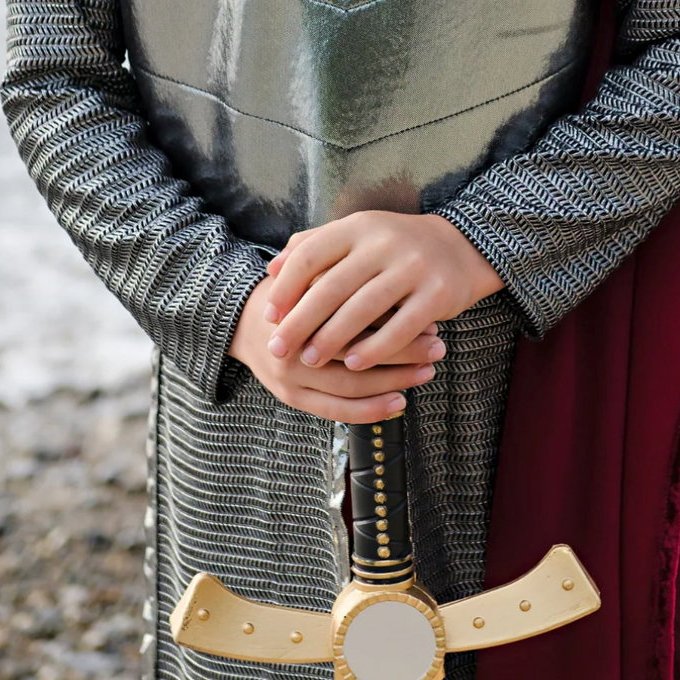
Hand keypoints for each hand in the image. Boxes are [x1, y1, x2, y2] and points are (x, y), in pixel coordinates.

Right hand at [229, 277, 443, 422]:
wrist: (241, 321)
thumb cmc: (290, 292)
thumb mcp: (308, 269)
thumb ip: (342, 269)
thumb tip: (397, 276)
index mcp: (300, 305)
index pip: (357, 312)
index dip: (396, 314)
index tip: (429, 315)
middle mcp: (294, 343)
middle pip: (358, 350)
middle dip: (403, 349)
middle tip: (438, 345)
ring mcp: (291, 375)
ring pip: (351, 384)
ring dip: (394, 380)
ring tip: (427, 371)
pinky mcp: (292, 398)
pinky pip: (336, 411)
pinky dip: (370, 410)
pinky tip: (399, 402)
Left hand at [262, 211, 503, 371]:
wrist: (460, 247)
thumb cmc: (394, 246)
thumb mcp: (355, 233)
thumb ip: (314, 245)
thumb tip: (271, 269)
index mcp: (358, 226)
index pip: (311, 254)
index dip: (286, 287)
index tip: (268, 315)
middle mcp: (384, 242)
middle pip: (332, 285)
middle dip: (300, 321)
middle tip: (278, 348)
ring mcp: (413, 266)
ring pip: (363, 308)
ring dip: (332, 339)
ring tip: (309, 359)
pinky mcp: (437, 293)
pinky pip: (400, 327)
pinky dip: (374, 348)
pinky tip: (354, 364)